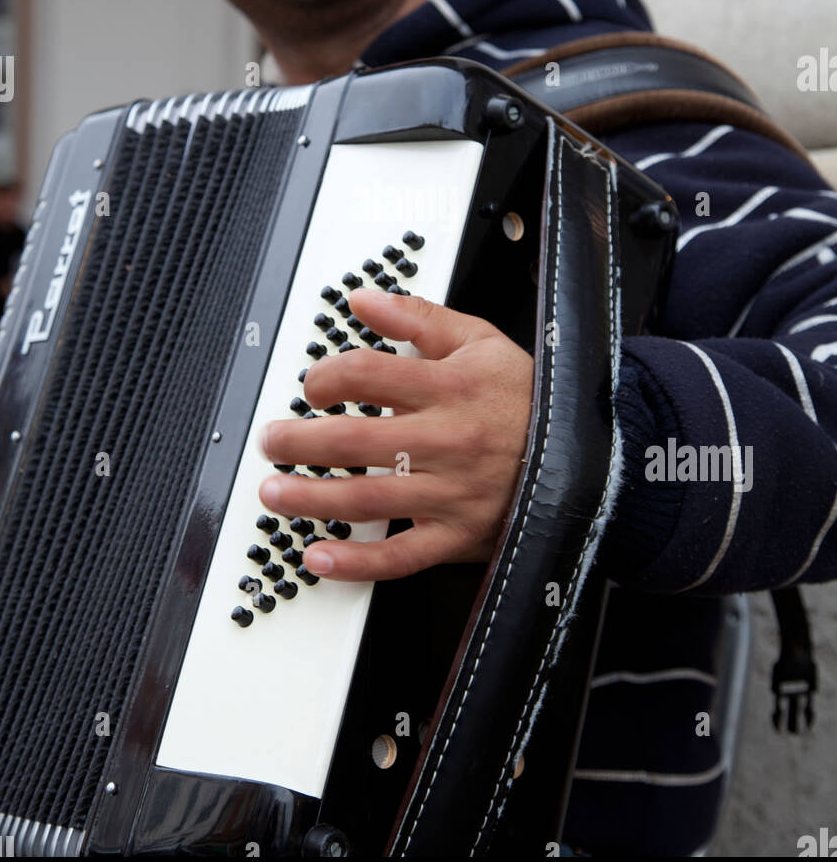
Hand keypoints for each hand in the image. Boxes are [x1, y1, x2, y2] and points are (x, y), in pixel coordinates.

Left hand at [258, 286, 533, 581]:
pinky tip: (319, 555)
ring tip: (274, 492)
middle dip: (300, 443)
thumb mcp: (479, 340)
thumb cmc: (527, 397)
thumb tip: (364, 300)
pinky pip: (401, 556)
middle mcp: (447, 440)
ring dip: (311, 498)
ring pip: (368, 499)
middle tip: (271, 441)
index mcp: (450, 386)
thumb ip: (417, 318)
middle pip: (355, 441)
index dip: (326, 379)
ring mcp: (451, 493)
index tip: (312, 387)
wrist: (589, 453)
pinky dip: (356, 561)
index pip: (368, 376)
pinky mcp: (457, 535)